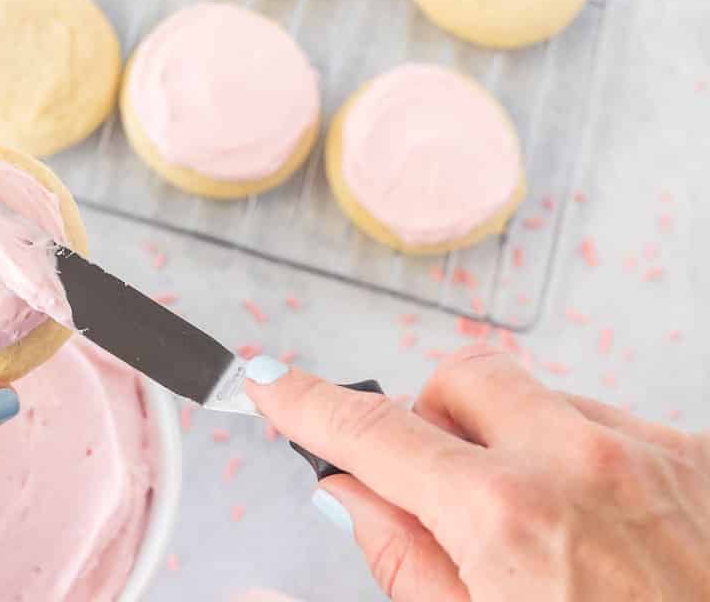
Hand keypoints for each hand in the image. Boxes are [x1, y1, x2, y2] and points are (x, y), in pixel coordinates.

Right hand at [245, 345, 709, 600]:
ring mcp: (650, 455)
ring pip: (544, 401)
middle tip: (443, 488)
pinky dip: (586, 463)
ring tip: (547, 535)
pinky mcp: (700, 461)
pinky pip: (614, 425)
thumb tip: (351, 496)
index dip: (309, 404)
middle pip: (463, 379)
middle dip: (434, 420)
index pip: (374, 432)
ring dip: (520, 447)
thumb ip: (403, 563)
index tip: (274, 384)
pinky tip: (604, 533)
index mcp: (508, 519)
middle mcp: (581, 465)